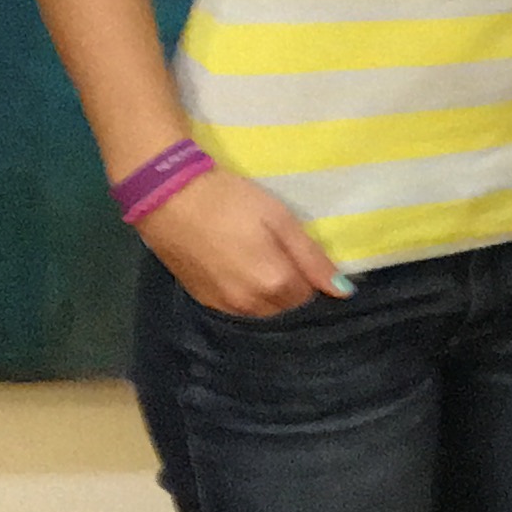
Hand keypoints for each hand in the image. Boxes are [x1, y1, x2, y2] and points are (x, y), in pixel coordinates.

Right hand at [139, 167, 350, 317]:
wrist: (167, 199)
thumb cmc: (231, 202)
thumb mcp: (280, 220)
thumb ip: (312, 259)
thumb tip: (344, 291)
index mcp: (274, 284)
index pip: (309, 296)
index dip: (312, 277)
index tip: (304, 257)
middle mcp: (250, 305)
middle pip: (286, 308)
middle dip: (293, 289)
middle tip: (283, 256)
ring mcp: (223, 306)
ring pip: (262, 311)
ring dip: (269, 295)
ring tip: (261, 262)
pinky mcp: (203, 300)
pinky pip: (237, 308)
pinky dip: (246, 296)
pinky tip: (240, 271)